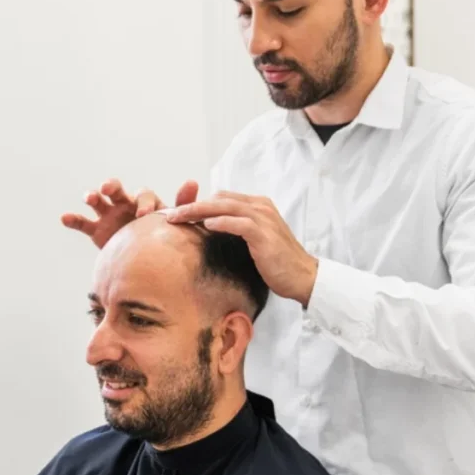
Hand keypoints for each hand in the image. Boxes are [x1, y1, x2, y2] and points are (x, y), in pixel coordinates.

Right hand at [62, 178, 199, 248]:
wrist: (147, 264)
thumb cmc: (163, 237)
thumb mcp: (174, 223)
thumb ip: (182, 204)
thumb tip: (193, 181)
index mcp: (145, 202)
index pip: (143, 195)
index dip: (143, 202)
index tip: (143, 214)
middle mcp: (125, 205)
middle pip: (117, 190)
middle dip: (112, 186)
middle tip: (108, 188)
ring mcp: (109, 216)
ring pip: (98, 202)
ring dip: (92, 196)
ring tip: (90, 197)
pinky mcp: (97, 231)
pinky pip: (83, 223)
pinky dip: (73, 219)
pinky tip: (64, 218)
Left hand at [166, 191, 317, 305]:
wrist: (303, 276)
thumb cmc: (277, 262)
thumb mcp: (255, 240)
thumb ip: (237, 230)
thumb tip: (210, 231)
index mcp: (257, 205)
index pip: (221, 198)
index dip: (198, 203)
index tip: (178, 213)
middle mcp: (260, 207)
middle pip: (219, 198)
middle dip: (192, 205)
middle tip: (170, 214)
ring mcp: (263, 219)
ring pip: (225, 206)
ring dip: (198, 211)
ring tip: (178, 217)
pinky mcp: (264, 235)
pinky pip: (239, 223)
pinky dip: (221, 222)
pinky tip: (206, 225)